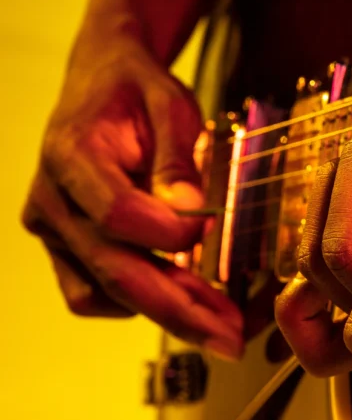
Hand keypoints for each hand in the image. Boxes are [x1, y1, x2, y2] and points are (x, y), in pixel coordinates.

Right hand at [22, 31, 241, 357]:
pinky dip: (136, 303)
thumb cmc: (139, 91)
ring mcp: (53, 230)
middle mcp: (52, 200)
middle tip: (231, 337)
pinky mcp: (64, 249)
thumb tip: (189, 212)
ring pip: (104, 292)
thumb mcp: (170, 105)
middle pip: (113, 270)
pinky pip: (91, 294)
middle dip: (179, 310)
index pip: (117, 214)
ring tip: (222, 322)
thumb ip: (176, 159)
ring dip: (167, 312)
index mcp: (72, 155)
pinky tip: (184, 298)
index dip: (167, 232)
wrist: (103, 81)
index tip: (208, 224)